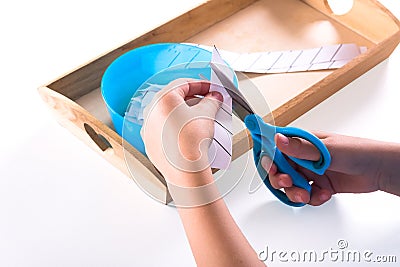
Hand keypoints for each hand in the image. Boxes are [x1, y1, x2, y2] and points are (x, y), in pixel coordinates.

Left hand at [141, 78, 222, 185]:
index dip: (201, 85)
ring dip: (183, 113)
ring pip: (167, 114)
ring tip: (199, 119)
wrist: (184, 171)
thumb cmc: (191, 143)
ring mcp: (148, 127)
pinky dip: (175, 127)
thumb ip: (212, 100)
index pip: (183, 84)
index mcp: (163, 99)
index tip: (211, 89)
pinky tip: (188, 133)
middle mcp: (151, 111)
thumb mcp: (207, 114)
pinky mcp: (149, 142)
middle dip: (193, 99)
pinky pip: (163, 129)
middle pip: (174, 98)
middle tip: (207, 103)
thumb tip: (214, 97)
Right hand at [263, 132, 393, 205]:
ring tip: (307, 194)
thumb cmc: (357, 151)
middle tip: (289, 183)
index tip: (272, 169)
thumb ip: (300, 148)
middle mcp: (303, 157)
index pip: (276, 149)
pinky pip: (306, 195)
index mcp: (301, 143)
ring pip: (292, 186)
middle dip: (281, 180)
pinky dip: (313, 198)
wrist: (379, 170)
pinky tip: (324, 194)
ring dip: (296, 193)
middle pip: (280, 171)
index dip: (270, 160)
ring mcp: (311, 172)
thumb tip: (278, 139)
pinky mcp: (319, 185)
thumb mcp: (325, 149)